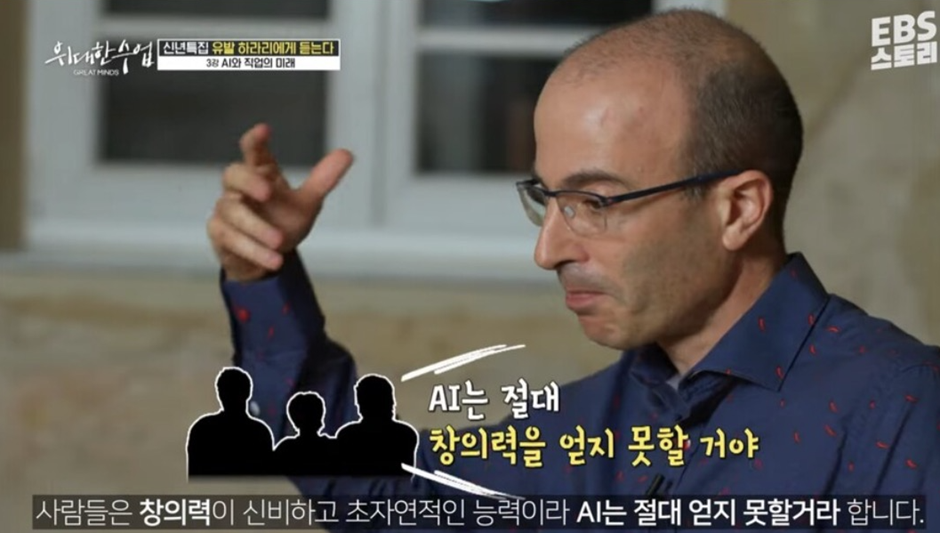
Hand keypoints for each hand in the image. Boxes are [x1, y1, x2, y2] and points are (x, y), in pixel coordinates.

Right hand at [207, 123, 353, 281]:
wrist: (267, 257)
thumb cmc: (283, 221)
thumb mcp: (307, 203)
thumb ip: (323, 180)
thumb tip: (347, 154)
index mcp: (261, 173)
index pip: (254, 151)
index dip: (256, 140)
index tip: (264, 129)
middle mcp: (239, 188)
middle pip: (233, 174)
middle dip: (249, 181)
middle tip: (268, 191)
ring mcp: (226, 209)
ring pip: (232, 211)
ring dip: (257, 228)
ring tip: (280, 242)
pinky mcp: (220, 233)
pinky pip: (231, 238)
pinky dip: (253, 250)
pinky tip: (274, 260)